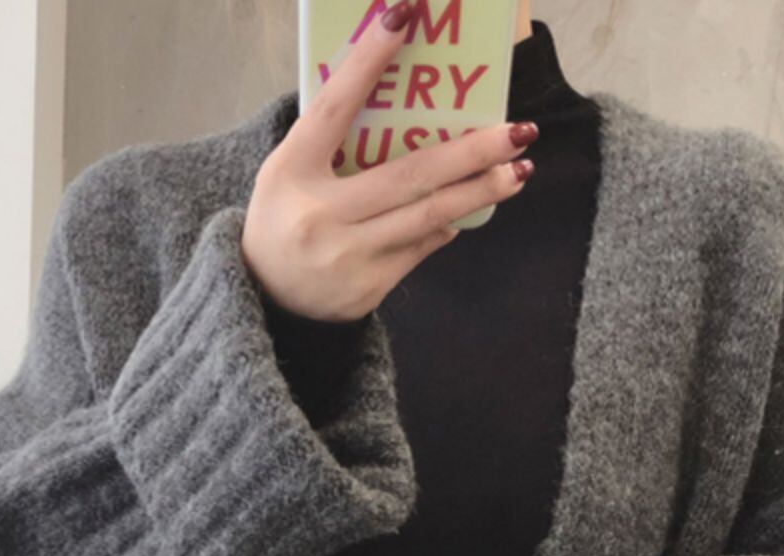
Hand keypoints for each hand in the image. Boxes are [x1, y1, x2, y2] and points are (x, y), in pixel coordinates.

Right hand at [241, 0, 538, 322]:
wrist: (264, 301)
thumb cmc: (284, 219)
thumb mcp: (289, 171)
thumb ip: (332, 139)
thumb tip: (405, 111)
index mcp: (292, 172)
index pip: (334, 108)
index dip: (367, 62)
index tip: (404, 16)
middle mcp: (321, 215)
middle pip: (409, 175)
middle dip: (471, 152)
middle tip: (518, 130)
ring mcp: (347, 257)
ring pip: (428, 217)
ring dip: (479, 191)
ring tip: (519, 170)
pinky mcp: (368, 289)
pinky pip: (421, 248)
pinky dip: (448, 224)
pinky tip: (473, 206)